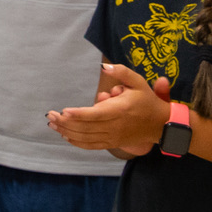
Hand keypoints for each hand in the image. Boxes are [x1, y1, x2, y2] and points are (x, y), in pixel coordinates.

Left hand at [48, 64, 169, 155]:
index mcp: (119, 110)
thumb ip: (122, 72)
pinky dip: (78, 142)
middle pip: (86, 127)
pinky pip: (93, 145)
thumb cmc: (147, 101)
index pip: (95, 115)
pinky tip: (66, 136)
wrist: (161, 125)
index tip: (63, 111)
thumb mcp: (138, 82)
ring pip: (87, 138)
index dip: (78, 114)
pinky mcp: (113, 143)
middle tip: (50, 116)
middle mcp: (115, 126)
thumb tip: (104, 66)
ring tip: (53, 125)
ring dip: (68, 132)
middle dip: (66, 123)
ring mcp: (113, 137)